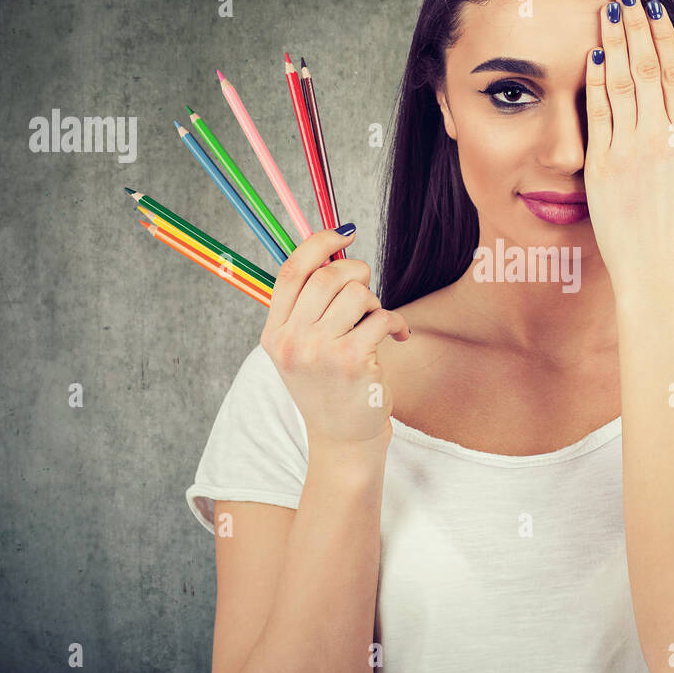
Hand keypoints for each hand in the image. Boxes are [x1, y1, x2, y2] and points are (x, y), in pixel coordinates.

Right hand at [260, 226, 410, 448]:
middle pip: (328, 276)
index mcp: (275, 334)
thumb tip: (335, 249)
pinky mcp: (352, 361)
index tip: (345, 232)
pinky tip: (398, 337)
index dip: (319, 243)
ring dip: (374, 302)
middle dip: (357, 273)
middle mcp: (292, 342)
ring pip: (356, 293)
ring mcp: (319, 352)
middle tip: (367, 291)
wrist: (344, 440)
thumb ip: (310, 307)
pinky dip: (397, 323)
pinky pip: (382, 317)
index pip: (291, 272)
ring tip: (376, 323)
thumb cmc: (331, 388)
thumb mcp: (304, 350)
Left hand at [582, 0, 673, 297]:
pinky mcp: (602, 168)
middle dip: (635, 29)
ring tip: (606, 12)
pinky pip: (598, 116)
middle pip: (645, 70)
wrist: (655, 271)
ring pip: (620, 86)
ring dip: (612, 44)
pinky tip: (591, 57)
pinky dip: (594, 84)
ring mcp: (628, 152)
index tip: (655, 10)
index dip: (663, 38)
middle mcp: (658, 140)